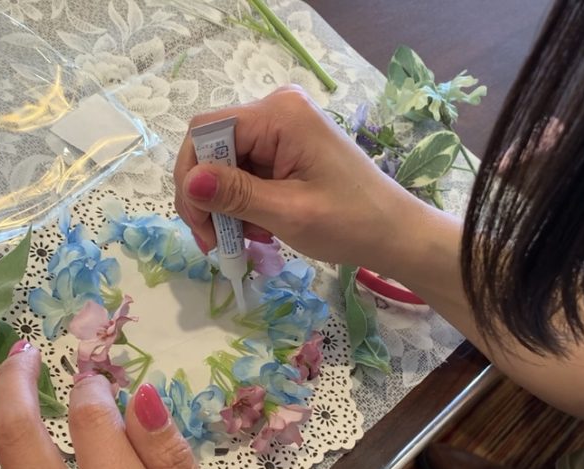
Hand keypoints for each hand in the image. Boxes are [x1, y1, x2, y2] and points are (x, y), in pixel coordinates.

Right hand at [174, 85, 432, 272]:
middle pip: (214, 148)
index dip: (192, 178)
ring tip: (245, 241)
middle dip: (207, 198)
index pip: (206, 132)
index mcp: (279, 114)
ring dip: (226, 207)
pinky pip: (247, 173)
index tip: (201, 227)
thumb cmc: (349, 223)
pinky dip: (244, 205)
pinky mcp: (287, 149)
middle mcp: (277, 110)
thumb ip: (236, 195)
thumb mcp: (288, 213)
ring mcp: (283, 129)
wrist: (394, 233)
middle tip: (216, 244)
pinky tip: (258, 230)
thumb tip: (189, 182)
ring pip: (227, 165)